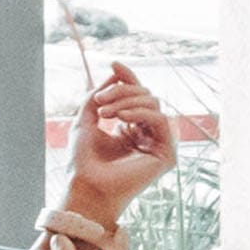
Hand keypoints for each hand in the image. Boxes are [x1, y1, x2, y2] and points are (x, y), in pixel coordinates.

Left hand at [63, 62, 176, 214]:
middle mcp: (147, 135)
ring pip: (153, 104)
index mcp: (131, 128)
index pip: (136, 96)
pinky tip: (122, 118)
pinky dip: (140, 113)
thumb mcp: (85, 119)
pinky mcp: (167, 155)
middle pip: (146, 96)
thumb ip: (99, 95)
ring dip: (127, 102)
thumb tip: (115, 73)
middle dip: (121, 92)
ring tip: (105, 113)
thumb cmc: (83, 160)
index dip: (127, 78)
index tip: (113, 63)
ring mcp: (158, 144)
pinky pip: (159, 120)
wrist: (85, 186)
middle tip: (99, 103)